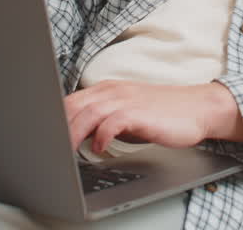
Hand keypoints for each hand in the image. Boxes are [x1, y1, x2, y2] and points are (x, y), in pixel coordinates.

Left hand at [64, 80, 242, 155]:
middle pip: (72, 106)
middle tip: (50, 150)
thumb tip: (77, 137)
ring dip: (73, 134)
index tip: (45, 139)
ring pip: (87, 113)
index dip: (53, 120)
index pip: (70, 101)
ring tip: (67, 153)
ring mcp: (126, 100)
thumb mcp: (126, 113)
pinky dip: (100, 136)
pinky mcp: (139, 113)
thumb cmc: (162, 114)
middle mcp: (112, 91)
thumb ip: (102, 120)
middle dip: (57, 129)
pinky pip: (111, 122)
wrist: (197, 108)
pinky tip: (100, 149)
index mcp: (106, 90)